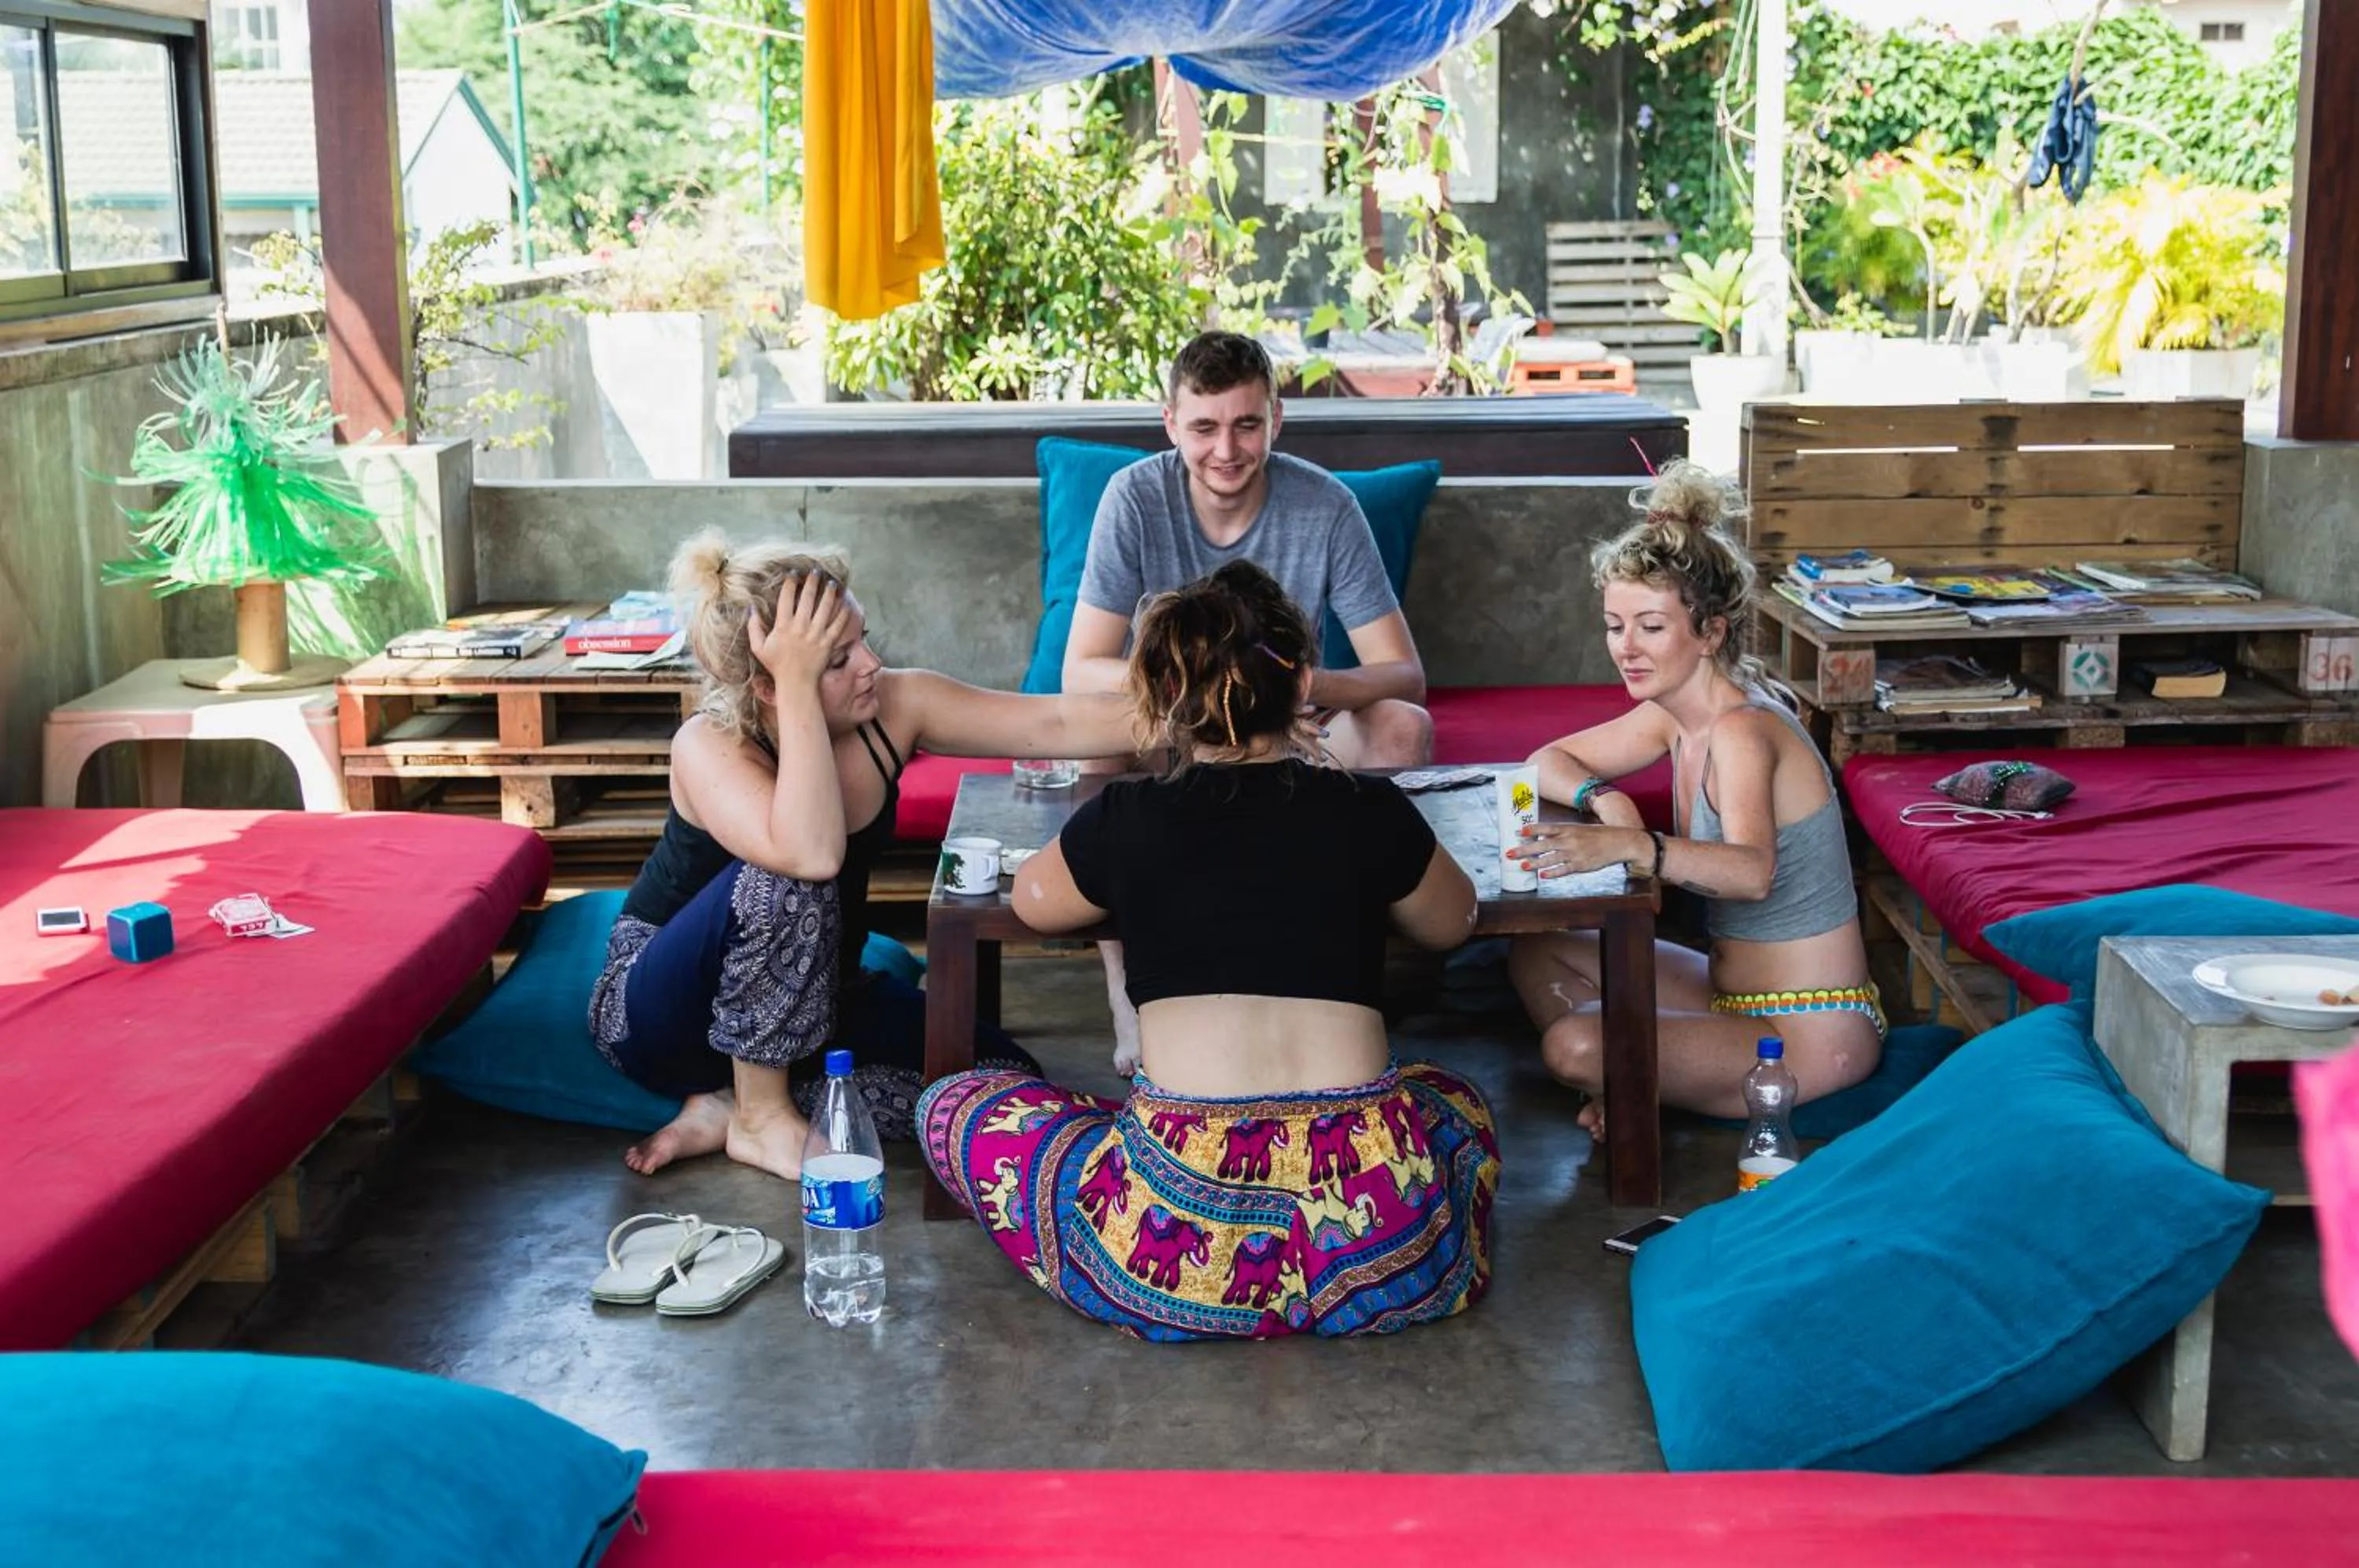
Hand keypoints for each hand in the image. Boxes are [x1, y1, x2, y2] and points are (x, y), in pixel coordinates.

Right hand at [751, 572, 848, 692]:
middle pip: (807, 598)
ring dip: (829, 593)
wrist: (796, 683)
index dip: (790, 583)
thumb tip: (751, 608)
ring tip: (832, 583)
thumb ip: (753, 627)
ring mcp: (815, 634)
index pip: (786, 598)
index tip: (794, 573)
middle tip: (816, 572)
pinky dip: (842, 613)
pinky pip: (838, 624)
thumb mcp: (758, 647)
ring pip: (825, 608)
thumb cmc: (776, 665)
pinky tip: (845, 603)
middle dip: (812, 582)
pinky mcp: (828, 643)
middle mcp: (800, 627)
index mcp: (783, 626)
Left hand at [1509, 822, 1648, 878]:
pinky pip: (1564, 870)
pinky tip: (1542, 876)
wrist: (1619, 842)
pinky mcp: (1581, 865)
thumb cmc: (1597, 835)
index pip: (1547, 828)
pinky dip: (1553, 873)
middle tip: (1509, 853)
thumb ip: (1561, 833)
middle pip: (1543, 845)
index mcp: (1569, 828)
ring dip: (1535, 863)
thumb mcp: (1578, 829)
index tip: (1518, 832)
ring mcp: (1575, 853)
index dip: (1532, 830)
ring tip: (1523, 866)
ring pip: (1551, 859)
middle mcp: (1570, 840)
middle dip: (1525, 849)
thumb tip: (1541, 837)